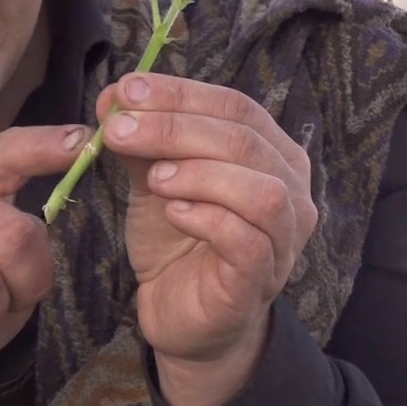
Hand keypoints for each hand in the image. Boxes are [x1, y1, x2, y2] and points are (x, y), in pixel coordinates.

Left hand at [97, 72, 317, 368]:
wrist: (179, 315)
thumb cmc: (177, 241)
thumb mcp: (154, 180)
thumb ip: (142, 140)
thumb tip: (114, 96)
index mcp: (272, 153)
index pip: (236, 106)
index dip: (181, 94)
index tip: (127, 90)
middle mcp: (292, 190)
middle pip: (245, 140)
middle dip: (177, 128)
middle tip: (120, 129)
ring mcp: (284, 238)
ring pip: (261, 190)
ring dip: (200, 174)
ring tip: (153, 179)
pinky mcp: (263, 279)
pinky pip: (248, 241)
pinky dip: (208, 219)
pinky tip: (174, 213)